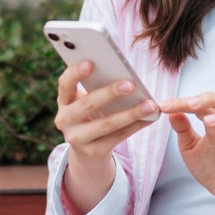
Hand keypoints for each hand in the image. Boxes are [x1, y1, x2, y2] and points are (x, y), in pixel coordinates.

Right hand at [55, 60, 158, 214]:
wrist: (87, 151)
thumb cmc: (91, 115)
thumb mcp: (86, 101)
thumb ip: (96, 87)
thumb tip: (125, 74)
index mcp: (64, 101)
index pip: (65, 84)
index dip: (76, 73)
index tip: (91, 62)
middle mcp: (65, 120)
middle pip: (88, 104)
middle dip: (110, 93)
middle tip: (131, 84)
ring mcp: (77, 139)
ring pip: (107, 124)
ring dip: (131, 113)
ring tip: (150, 105)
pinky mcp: (93, 152)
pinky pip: (118, 137)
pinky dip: (136, 126)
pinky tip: (150, 118)